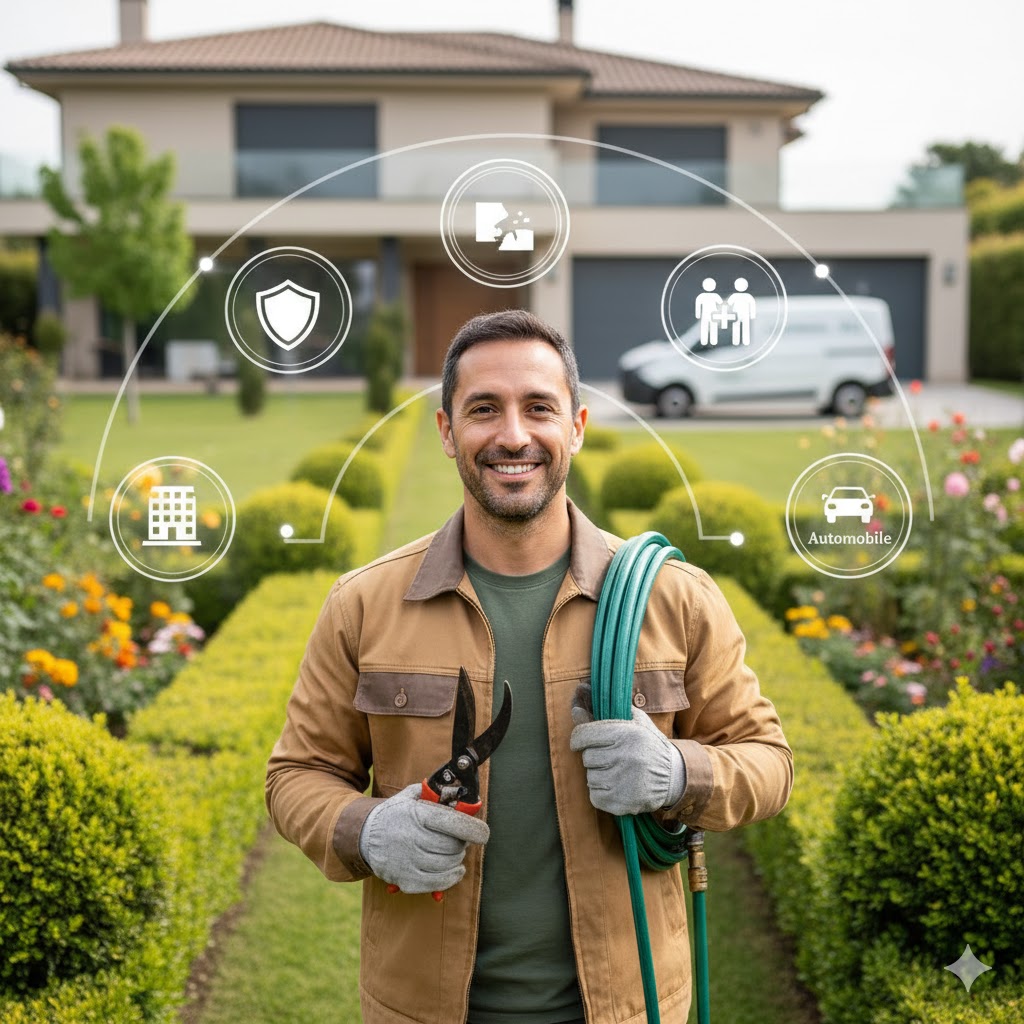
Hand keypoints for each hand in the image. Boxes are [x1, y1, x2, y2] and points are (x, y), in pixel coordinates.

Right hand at [358, 783, 489, 893]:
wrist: (364, 836)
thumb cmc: (395, 814)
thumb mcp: (410, 796)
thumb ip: (433, 793)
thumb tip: (458, 793)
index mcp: (416, 814)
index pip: (452, 822)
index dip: (474, 829)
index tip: (484, 833)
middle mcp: (412, 837)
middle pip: (452, 846)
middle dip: (462, 844)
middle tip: (460, 841)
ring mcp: (408, 860)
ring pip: (447, 865)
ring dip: (457, 860)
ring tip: (454, 854)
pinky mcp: (405, 879)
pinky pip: (437, 883)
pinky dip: (451, 878)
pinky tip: (455, 871)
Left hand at [570, 697, 685, 816]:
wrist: (674, 776)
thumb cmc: (649, 744)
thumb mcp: (633, 720)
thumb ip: (603, 709)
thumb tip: (578, 694)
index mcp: (625, 733)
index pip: (583, 734)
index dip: (578, 738)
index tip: (581, 742)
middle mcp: (623, 756)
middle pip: (587, 757)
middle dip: (596, 757)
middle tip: (612, 757)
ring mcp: (622, 781)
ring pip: (590, 777)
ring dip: (599, 775)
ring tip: (618, 772)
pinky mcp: (622, 803)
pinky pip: (595, 796)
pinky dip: (602, 793)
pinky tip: (617, 787)